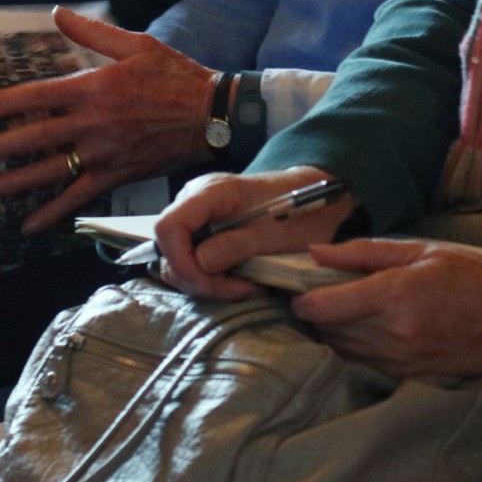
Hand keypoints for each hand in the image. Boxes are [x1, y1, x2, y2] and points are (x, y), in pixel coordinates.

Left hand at [0, 9, 219, 232]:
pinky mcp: (116, 176)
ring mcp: (104, 154)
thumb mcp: (136, 45)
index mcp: (94, 89)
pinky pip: (78, 198)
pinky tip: (28, 225)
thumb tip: (59, 13)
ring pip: (49, 171)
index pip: (35, 97)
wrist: (212, 115)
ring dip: (13, 182)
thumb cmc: (176, 76)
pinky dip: (52, 213)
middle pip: (34, 138)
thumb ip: (93, 34)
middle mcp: (93, 124)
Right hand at [154, 166, 352, 297]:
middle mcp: (194, 201)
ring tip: (247, 286)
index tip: (210, 284)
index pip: (168, 227)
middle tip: (240, 289)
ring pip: (180, 260)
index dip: (180, 261)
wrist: (313, 199)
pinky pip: (194, 261)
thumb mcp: (273, 234)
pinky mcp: (204, 231)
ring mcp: (198, 216)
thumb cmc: (298, 212)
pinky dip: (214, 278)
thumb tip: (198, 264)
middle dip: (199, 278)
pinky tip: (242, 280)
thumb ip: (234, 246)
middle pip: (171, 248)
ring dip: (209, 282)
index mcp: (210, 192)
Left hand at [290, 241, 481, 378]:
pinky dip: (352, 349)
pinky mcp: (406, 377)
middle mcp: (392, 333)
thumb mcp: (421, 252)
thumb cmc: (473, 278)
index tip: (298, 289)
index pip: (324, 307)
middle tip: (314, 295)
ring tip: (338, 312)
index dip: (302, 300)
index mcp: (394, 295)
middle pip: (327, 330)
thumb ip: (364, 253)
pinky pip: (362, 364)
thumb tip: (317, 253)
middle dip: (314, 314)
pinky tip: (361, 333)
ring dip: (331, 333)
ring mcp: (399, 361)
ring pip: (341, 351)